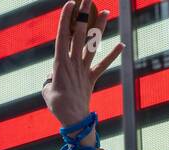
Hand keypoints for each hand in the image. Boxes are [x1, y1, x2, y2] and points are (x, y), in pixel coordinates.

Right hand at [43, 0, 123, 127]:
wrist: (72, 120)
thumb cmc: (56, 105)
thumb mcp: (47, 89)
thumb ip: (50, 78)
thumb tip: (53, 74)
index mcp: (60, 64)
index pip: (63, 36)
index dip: (66, 19)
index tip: (70, 4)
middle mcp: (73, 63)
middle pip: (79, 34)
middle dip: (83, 15)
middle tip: (87, 0)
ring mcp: (84, 69)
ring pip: (93, 44)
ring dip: (100, 27)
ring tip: (106, 11)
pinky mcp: (92, 78)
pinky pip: (103, 65)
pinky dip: (112, 55)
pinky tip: (122, 44)